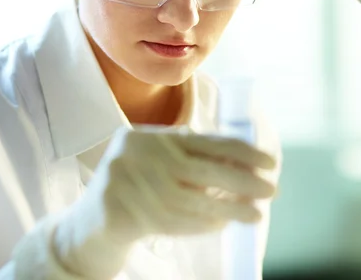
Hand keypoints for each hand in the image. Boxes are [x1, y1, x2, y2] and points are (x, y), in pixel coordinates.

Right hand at [53, 126, 276, 278]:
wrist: (90, 223)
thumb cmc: (135, 185)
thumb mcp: (157, 160)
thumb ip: (190, 155)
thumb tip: (245, 159)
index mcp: (150, 136)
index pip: (205, 140)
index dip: (242, 151)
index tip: (268, 162)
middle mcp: (139, 156)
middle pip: (203, 169)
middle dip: (243, 180)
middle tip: (271, 190)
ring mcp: (130, 185)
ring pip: (194, 200)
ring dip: (230, 209)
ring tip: (255, 215)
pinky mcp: (124, 214)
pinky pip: (177, 222)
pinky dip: (205, 223)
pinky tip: (224, 223)